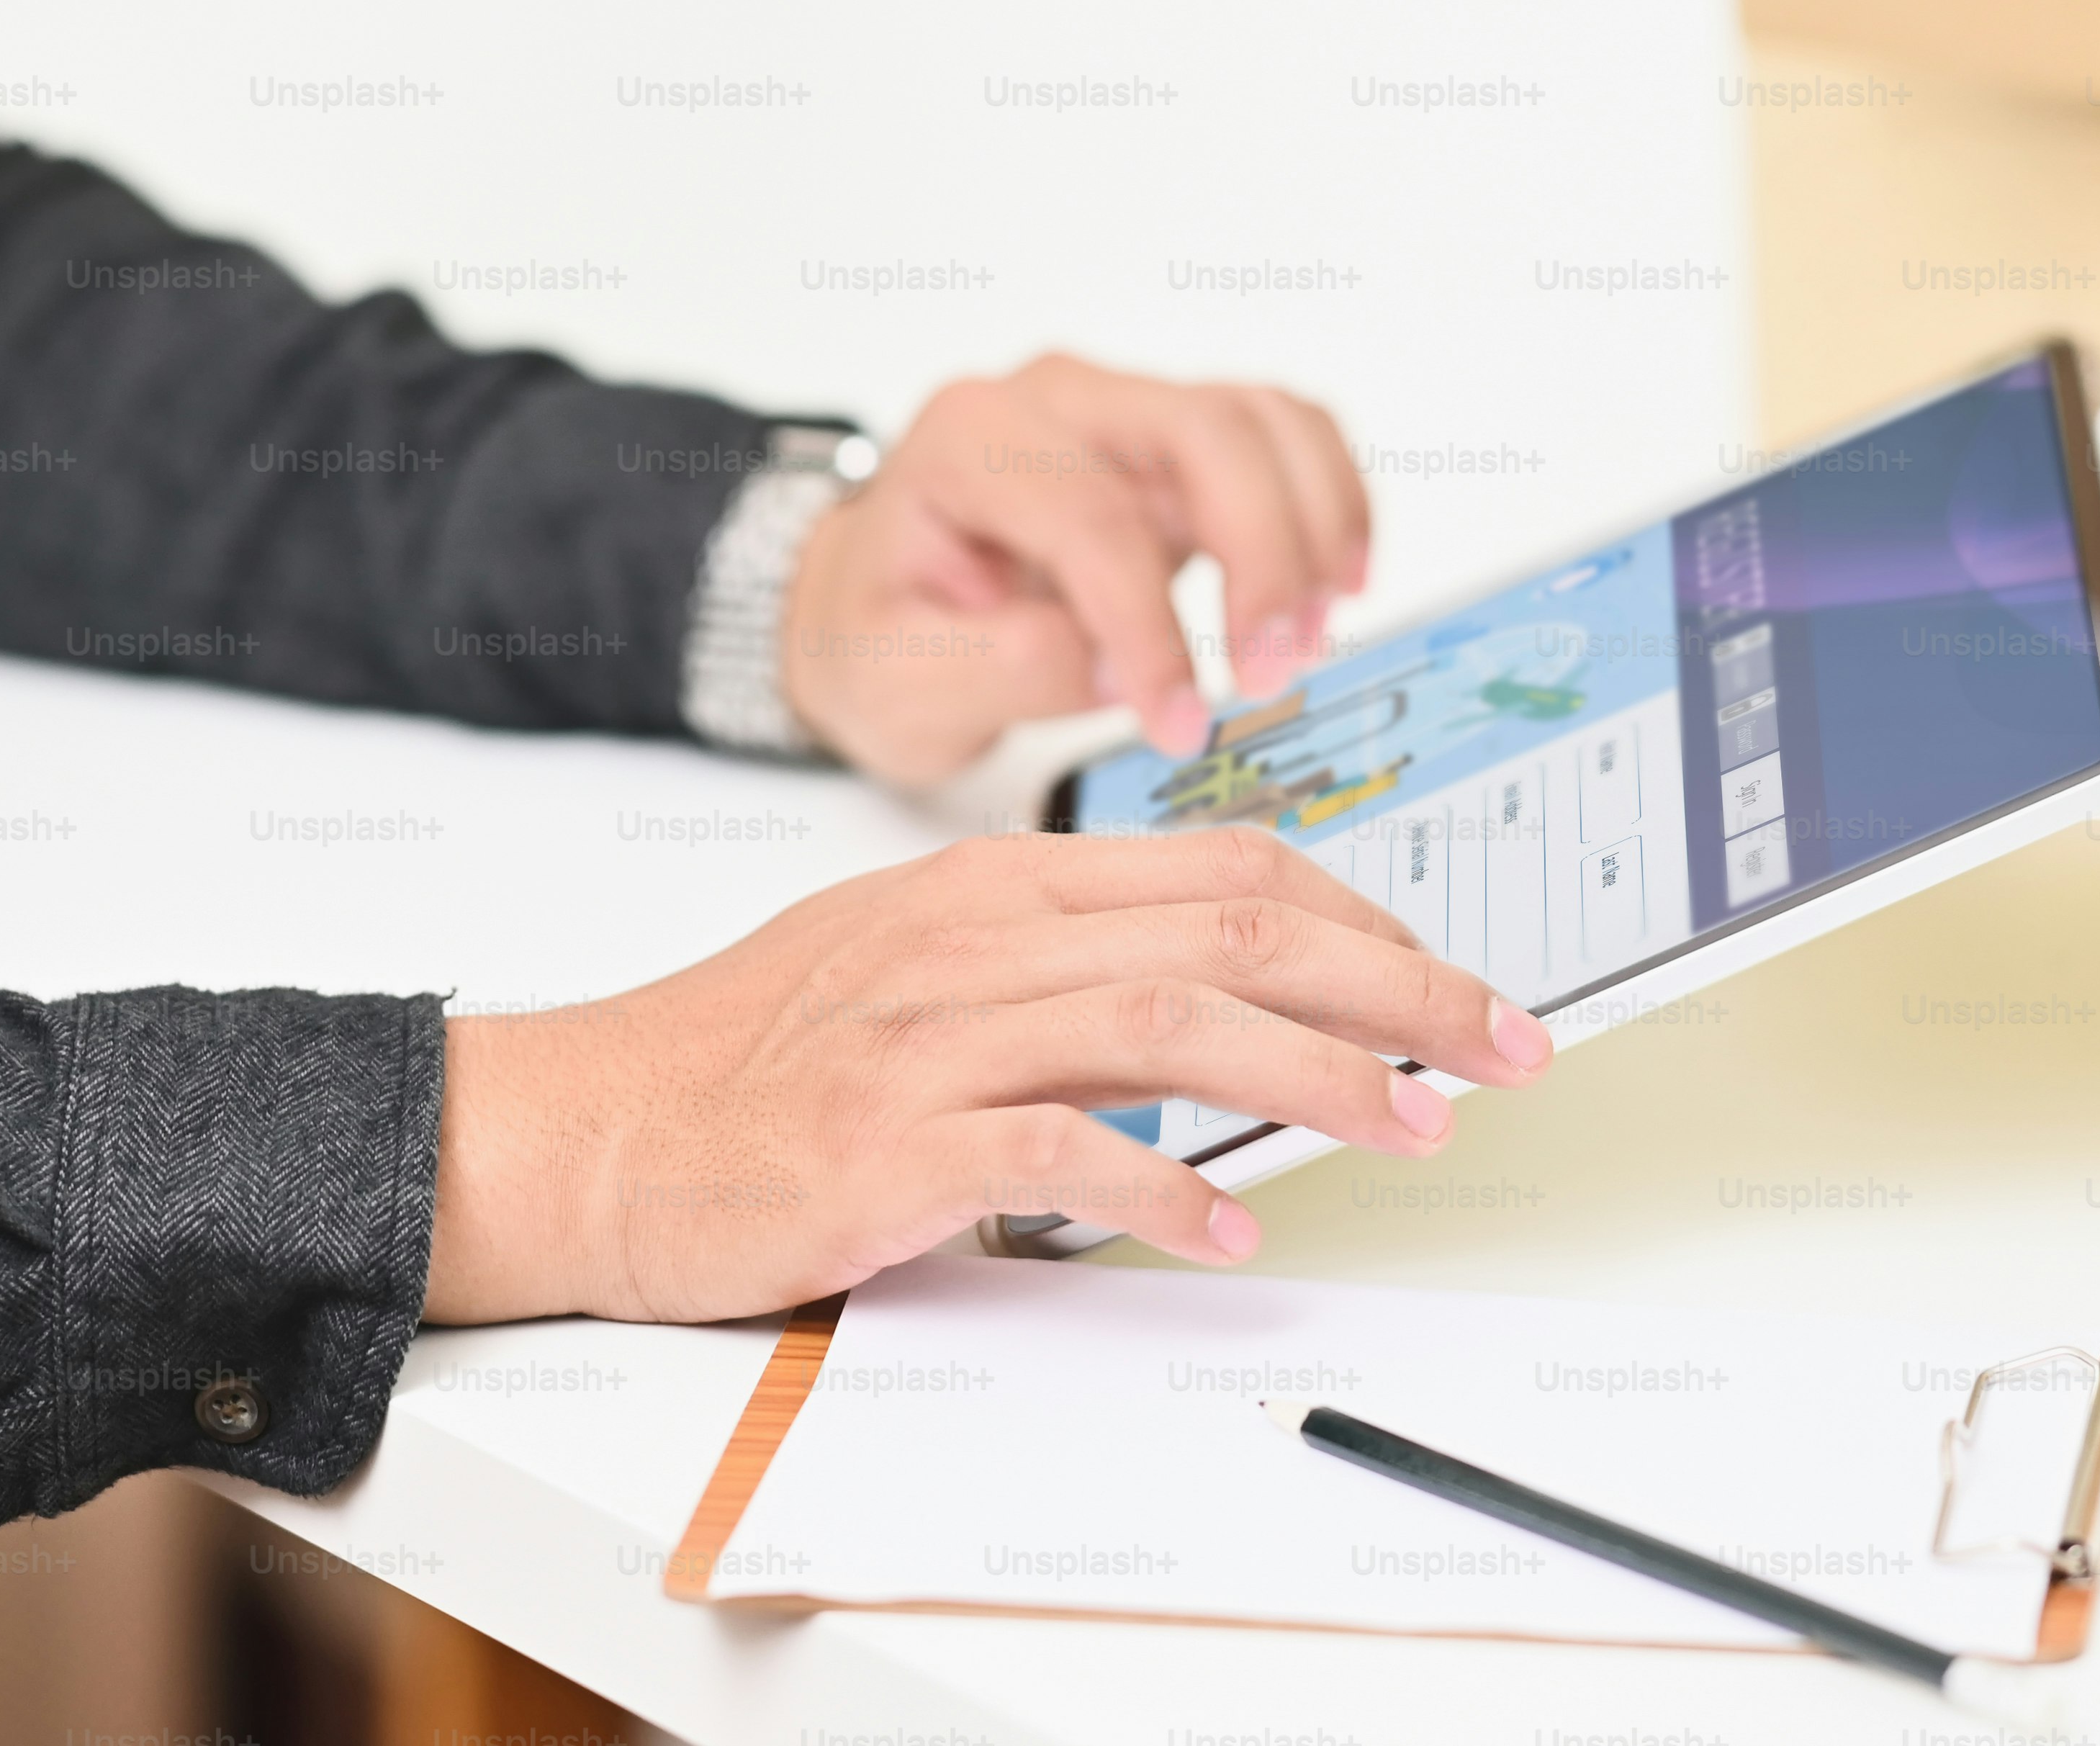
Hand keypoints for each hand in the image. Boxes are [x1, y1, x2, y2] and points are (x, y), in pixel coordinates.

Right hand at [420, 828, 1549, 1323]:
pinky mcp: (892, 1143)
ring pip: (1176, 1020)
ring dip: (1322, 1077)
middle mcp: (982, 937)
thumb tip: (1214, 994)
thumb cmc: (752, 1059)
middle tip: (1506, 1046)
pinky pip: (1059, 1152)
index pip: (1233, 867)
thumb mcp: (919, 959)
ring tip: (1415, 1128)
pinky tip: (1232, 1232)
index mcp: (1003, 885)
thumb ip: (1063, 960)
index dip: (1372, 919)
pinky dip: (1164, 1188)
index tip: (1459, 983)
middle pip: (1240, 930)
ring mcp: (935, 1036)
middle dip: (1402, 989)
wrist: (593, 1130)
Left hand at [781, 354, 1369, 788]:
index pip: (1091, 516)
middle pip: (1204, 433)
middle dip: (1261, 557)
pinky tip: (1333, 583)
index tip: (1177, 721)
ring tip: (1304, 640)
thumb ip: (990, 668)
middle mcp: (1056, 400)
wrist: (877, 604)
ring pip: (1263, 420)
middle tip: (1269, 674)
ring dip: (1311, 528)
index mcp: (969, 441)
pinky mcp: (1182, 443)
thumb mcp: (893, 681)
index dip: (1149, 627)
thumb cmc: (881, 634)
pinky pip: (1285, 434)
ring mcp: (1127, 411)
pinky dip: (1328, 501)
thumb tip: (1103, 661)